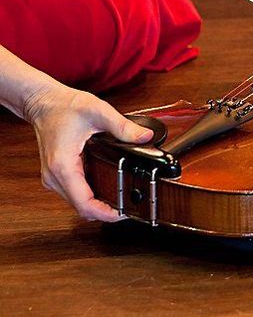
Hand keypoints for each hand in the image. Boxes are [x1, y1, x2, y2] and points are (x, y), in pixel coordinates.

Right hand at [24, 83, 152, 221]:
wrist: (43, 102)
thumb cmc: (64, 106)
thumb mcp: (98, 112)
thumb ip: (123, 127)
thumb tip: (145, 137)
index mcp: (63, 166)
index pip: (84, 204)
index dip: (106, 213)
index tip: (124, 213)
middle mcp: (55, 177)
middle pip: (82, 208)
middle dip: (106, 210)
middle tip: (131, 205)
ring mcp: (54, 178)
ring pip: (78, 202)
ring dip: (99, 203)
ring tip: (123, 197)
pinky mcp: (57, 175)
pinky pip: (76, 193)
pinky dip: (91, 194)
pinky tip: (108, 186)